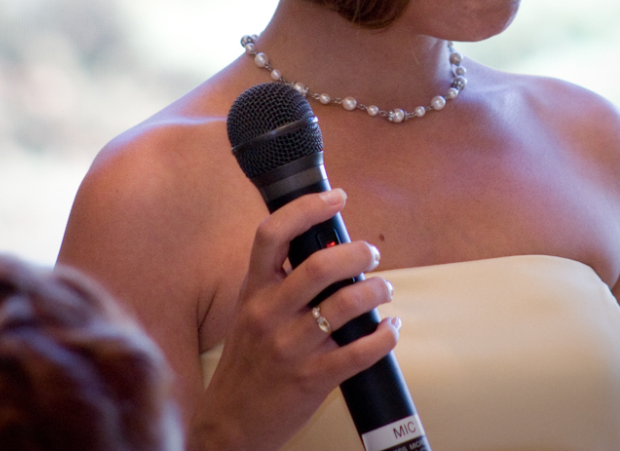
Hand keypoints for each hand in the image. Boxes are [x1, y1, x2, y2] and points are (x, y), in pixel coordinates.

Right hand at [189, 189, 398, 450]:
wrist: (229, 423)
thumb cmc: (247, 362)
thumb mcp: (249, 313)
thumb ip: (278, 282)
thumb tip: (326, 248)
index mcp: (252, 291)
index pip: (273, 234)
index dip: (307, 208)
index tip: (335, 197)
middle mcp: (268, 314)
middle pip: (320, 265)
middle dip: (357, 252)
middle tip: (371, 252)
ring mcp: (290, 347)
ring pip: (346, 305)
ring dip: (377, 291)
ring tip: (384, 290)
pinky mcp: (312, 379)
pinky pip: (360, 351)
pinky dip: (385, 336)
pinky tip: (390, 330)